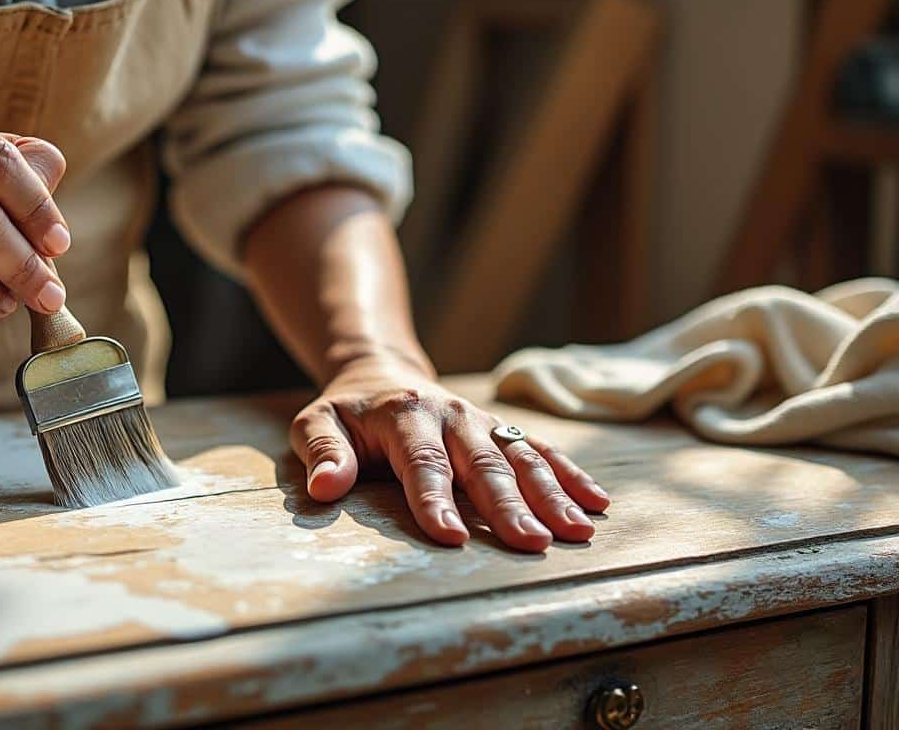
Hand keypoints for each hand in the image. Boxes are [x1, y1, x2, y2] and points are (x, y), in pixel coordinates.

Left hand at [290, 357, 609, 550]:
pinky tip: (597, 503)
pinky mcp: (501, 429)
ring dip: (551, 494)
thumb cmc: (346, 410)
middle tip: (532, 543)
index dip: (435, 500)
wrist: (380, 370)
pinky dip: (570, 475)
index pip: (422, 462)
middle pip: (482, 464)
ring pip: (521, 457)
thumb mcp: (316, 422)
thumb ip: (322, 452)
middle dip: (508, 506)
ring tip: (576, 532)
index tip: (450, 538)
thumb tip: (325, 488)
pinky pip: (541, 449)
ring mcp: (482, 421)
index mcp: (404, 415)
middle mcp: (452, 416)